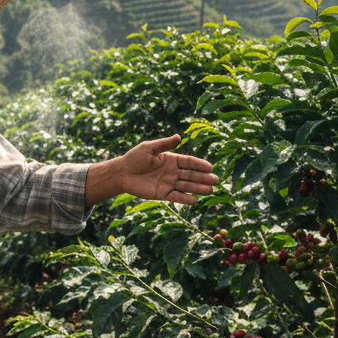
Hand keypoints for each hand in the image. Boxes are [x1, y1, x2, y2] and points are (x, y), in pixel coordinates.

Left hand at [85, 135, 218, 206]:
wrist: (122, 173)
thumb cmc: (134, 158)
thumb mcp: (149, 148)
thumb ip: (164, 144)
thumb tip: (179, 136)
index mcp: (171, 159)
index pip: (189, 162)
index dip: (200, 165)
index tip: (210, 167)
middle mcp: (172, 172)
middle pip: (191, 174)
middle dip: (203, 177)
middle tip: (215, 180)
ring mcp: (168, 183)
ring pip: (186, 186)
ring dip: (198, 188)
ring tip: (210, 190)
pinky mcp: (162, 193)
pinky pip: (176, 196)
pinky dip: (184, 199)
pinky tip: (194, 200)